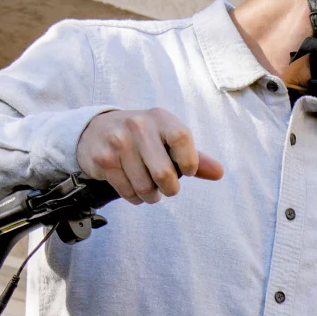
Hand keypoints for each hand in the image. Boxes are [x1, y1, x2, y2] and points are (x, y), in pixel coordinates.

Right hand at [75, 108, 225, 203]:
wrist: (97, 131)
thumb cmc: (143, 138)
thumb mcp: (168, 139)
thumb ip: (194, 157)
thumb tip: (220, 173)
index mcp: (160, 117)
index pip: (181, 138)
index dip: (189, 161)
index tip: (187, 171)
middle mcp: (138, 125)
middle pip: (164, 173)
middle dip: (170, 189)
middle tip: (168, 188)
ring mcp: (118, 142)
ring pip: (145, 187)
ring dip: (151, 196)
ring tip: (151, 190)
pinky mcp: (104, 159)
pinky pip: (128, 192)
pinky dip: (135, 198)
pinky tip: (134, 190)